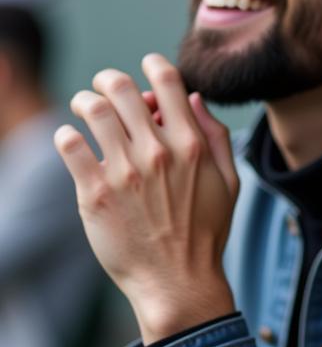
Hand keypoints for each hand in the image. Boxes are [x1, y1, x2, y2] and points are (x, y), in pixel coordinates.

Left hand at [55, 53, 239, 342]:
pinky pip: (69, 144)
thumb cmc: (206, 233)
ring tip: (85, 111)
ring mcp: (125, 171)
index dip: (154, 64)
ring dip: (85, 102)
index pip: (168, 81)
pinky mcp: (94, 193)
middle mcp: (158, 151)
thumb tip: (195, 99)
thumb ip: (216, 135)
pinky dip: (67, 135)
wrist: (178, 282)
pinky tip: (73, 142)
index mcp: (192, 144)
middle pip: (122, 87)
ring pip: (92, 110)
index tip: (146, 67)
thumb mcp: (229, 181)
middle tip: (104, 89)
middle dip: (110, 81)